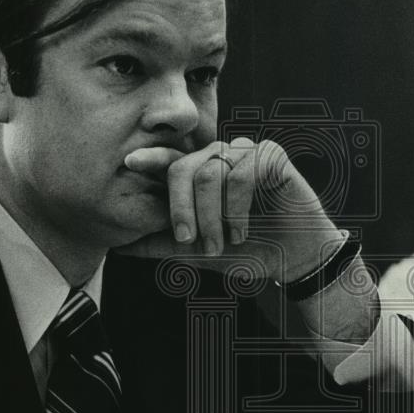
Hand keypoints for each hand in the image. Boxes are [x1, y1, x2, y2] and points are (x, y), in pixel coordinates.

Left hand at [115, 138, 343, 282]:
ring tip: (225, 242)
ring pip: (209, 173)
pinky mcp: (269, 155)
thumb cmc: (249, 251)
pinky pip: (240, 174)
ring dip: (213, 216)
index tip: (128, 164)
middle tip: (190, 241)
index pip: (169, 163)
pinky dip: (237, 209)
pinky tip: (243, 231)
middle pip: (183, 168)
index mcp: (200, 174)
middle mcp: (219, 158)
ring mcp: (244, 153)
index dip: (150, 160)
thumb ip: (161, 246)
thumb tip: (119, 246)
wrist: (295, 259)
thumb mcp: (198, 253)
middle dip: (182, 210)